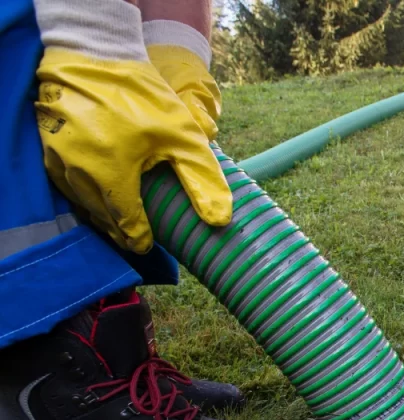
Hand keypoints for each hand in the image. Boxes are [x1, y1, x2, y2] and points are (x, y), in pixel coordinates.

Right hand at [35, 49, 230, 253]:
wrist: (95, 52)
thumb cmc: (142, 94)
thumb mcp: (183, 136)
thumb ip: (202, 179)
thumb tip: (220, 221)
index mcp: (111, 173)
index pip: (126, 224)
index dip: (139, 239)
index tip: (149, 245)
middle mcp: (78, 171)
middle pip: (102, 218)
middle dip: (120, 231)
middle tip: (137, 239)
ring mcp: (57, 158)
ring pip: (81, 203)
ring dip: (101, 215)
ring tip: (120, 222)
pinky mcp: (46, 146)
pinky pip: (65, 183)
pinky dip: (83, 194)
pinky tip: (99, 194)